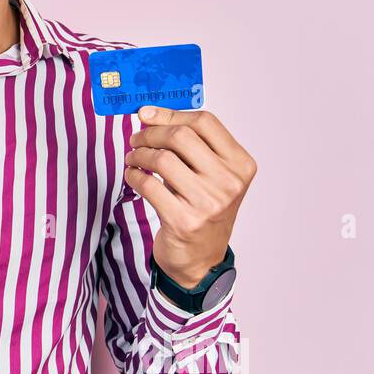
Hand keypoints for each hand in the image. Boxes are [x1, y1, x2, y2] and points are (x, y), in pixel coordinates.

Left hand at [123, 106, 256, 286]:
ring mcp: (208, 203)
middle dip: (150, 133)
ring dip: (138, 154)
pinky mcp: (183, 221)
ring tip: (133, 158)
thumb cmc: (203, 210)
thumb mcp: (209, 175)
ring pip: (162, 159)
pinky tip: (133, 176)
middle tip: (136, 139)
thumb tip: (150, 114)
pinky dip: (133, 176)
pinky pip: (148, 185)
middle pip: (181, 137)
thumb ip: (189, 145)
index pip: (204, 122)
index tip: (148, 114)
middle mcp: (229, 183)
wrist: (201, 259)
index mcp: (241, 165)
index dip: (171, 114)